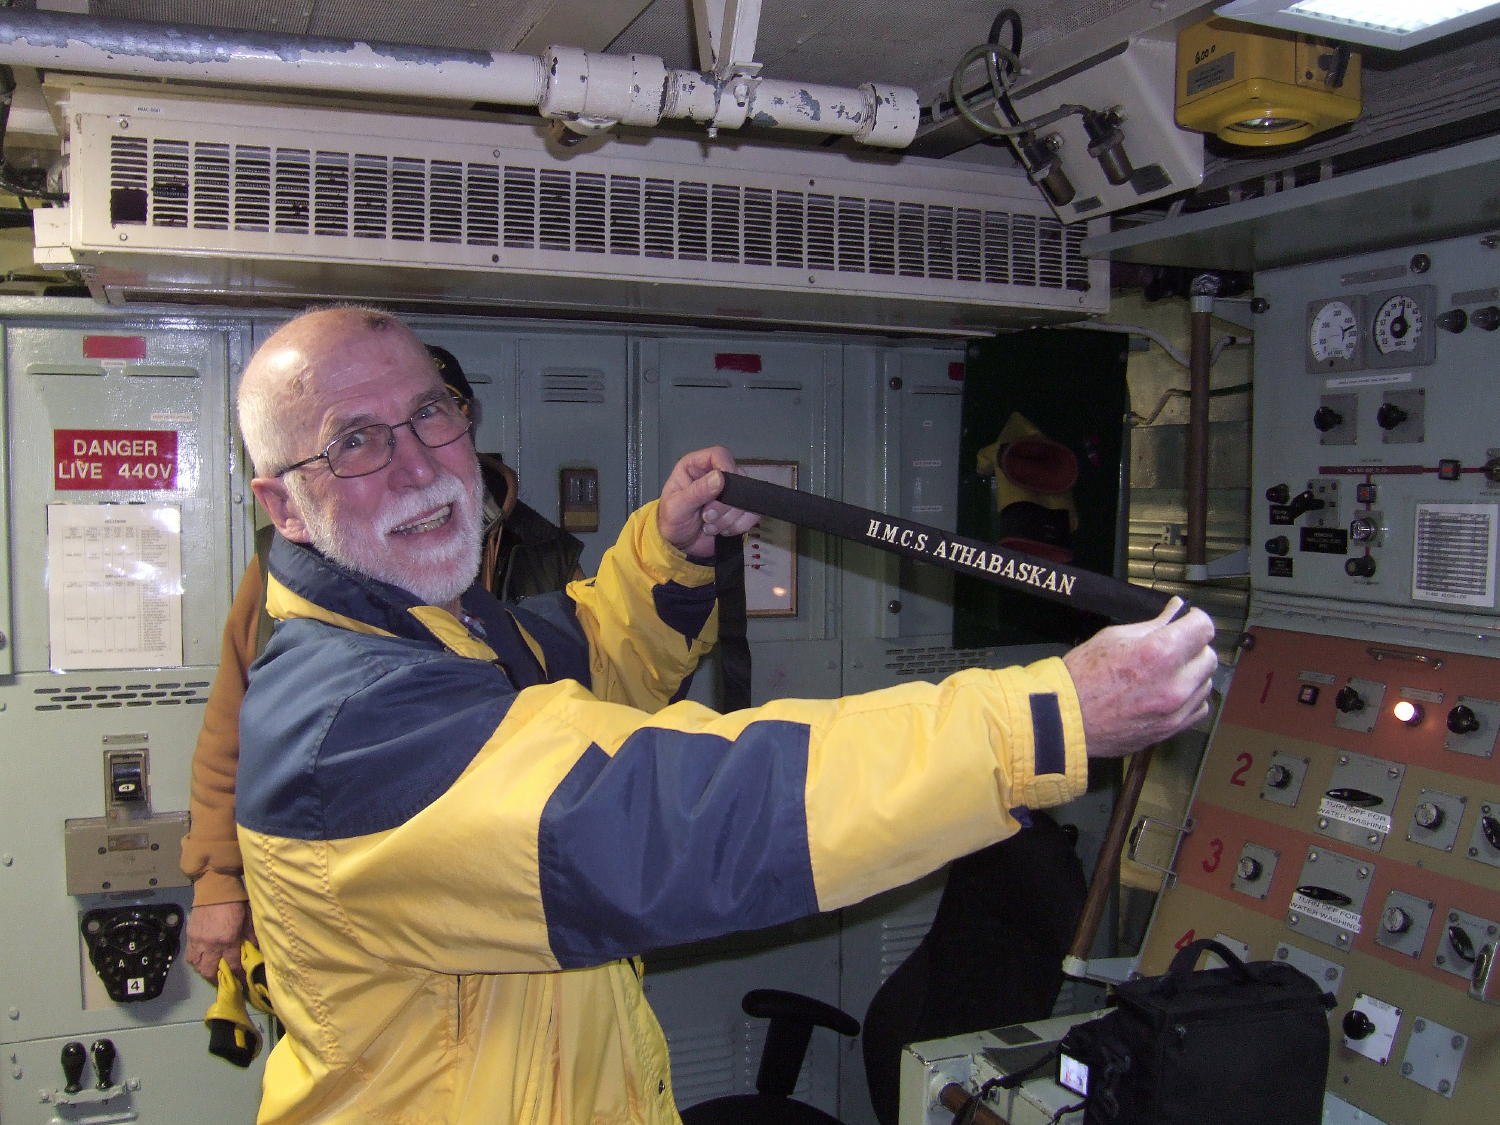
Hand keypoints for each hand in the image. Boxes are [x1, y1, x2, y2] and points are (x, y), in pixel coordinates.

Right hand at [185, 900, 255, 982]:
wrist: (215, 887)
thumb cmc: (235, 901)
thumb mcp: (248, 918)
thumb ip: (251, 935)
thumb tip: (256, 949)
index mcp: (228, 940)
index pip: (233, 965)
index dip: (237, 975)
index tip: (241, 980)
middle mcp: (211, 944)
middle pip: (210, 971)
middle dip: (217, 979)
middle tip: (224, 980)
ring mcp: (198, 941)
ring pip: (197, 966)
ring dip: (204, 970)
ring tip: (212, 970)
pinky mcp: (190, 935)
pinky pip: (189, 955)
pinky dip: (195, 960)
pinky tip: (202, 959)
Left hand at [657, 446, 759, 557]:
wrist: (678, 545)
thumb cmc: (670, 522)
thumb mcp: (676, 507)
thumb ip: (696, 491)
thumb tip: (719, 477)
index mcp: (696, 466)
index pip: (719, 455)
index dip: (725, 469)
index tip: (720, 489)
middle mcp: (714, 476)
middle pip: (737, 479)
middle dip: (724, 505)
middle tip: (707, 517)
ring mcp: (729, 493)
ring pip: (745, 499)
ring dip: (728, 518)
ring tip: (709, 526)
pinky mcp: (739, 510)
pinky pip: (752, 514)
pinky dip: (738, 526)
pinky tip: (722, 530)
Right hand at [1062, 598, 1217, 758]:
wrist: (1065, 718)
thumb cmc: (1082, 675)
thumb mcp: (1114, 637)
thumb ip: (1152, 624)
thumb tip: (1176, 610)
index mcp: (1160, 652)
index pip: (1204, 627)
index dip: (1195, 618)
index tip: (1188, 619)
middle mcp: (1175, 682)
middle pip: (1209, 655)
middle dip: (1194, 646)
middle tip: (1174, 645)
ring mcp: (1176, 709)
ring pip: (1206, 682)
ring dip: (1193, 672)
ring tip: (1169, 671)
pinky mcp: (1172, 729)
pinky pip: (1199, 707)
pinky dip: (1191, 697)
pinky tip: (1171, 692)